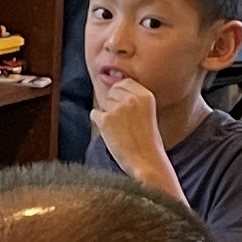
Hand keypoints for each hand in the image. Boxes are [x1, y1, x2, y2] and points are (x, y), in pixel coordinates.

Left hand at [88, 74, 170, 189]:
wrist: (147, 161)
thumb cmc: (147, 140)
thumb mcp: (147, 112)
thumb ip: (131, 97)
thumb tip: (106, 80)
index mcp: (146, 95)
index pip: (124, 82)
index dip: (121, 95)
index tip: (125, 110)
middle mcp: (132, 98)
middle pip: (112, 91)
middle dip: (113, 104)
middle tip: (124, 123)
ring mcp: (118, 108)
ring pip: (103, 103)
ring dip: (107, 115)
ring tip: (120, 131)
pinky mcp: (106, 120)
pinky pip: (94, 114)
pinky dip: (99, 124)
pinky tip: (112, 134)